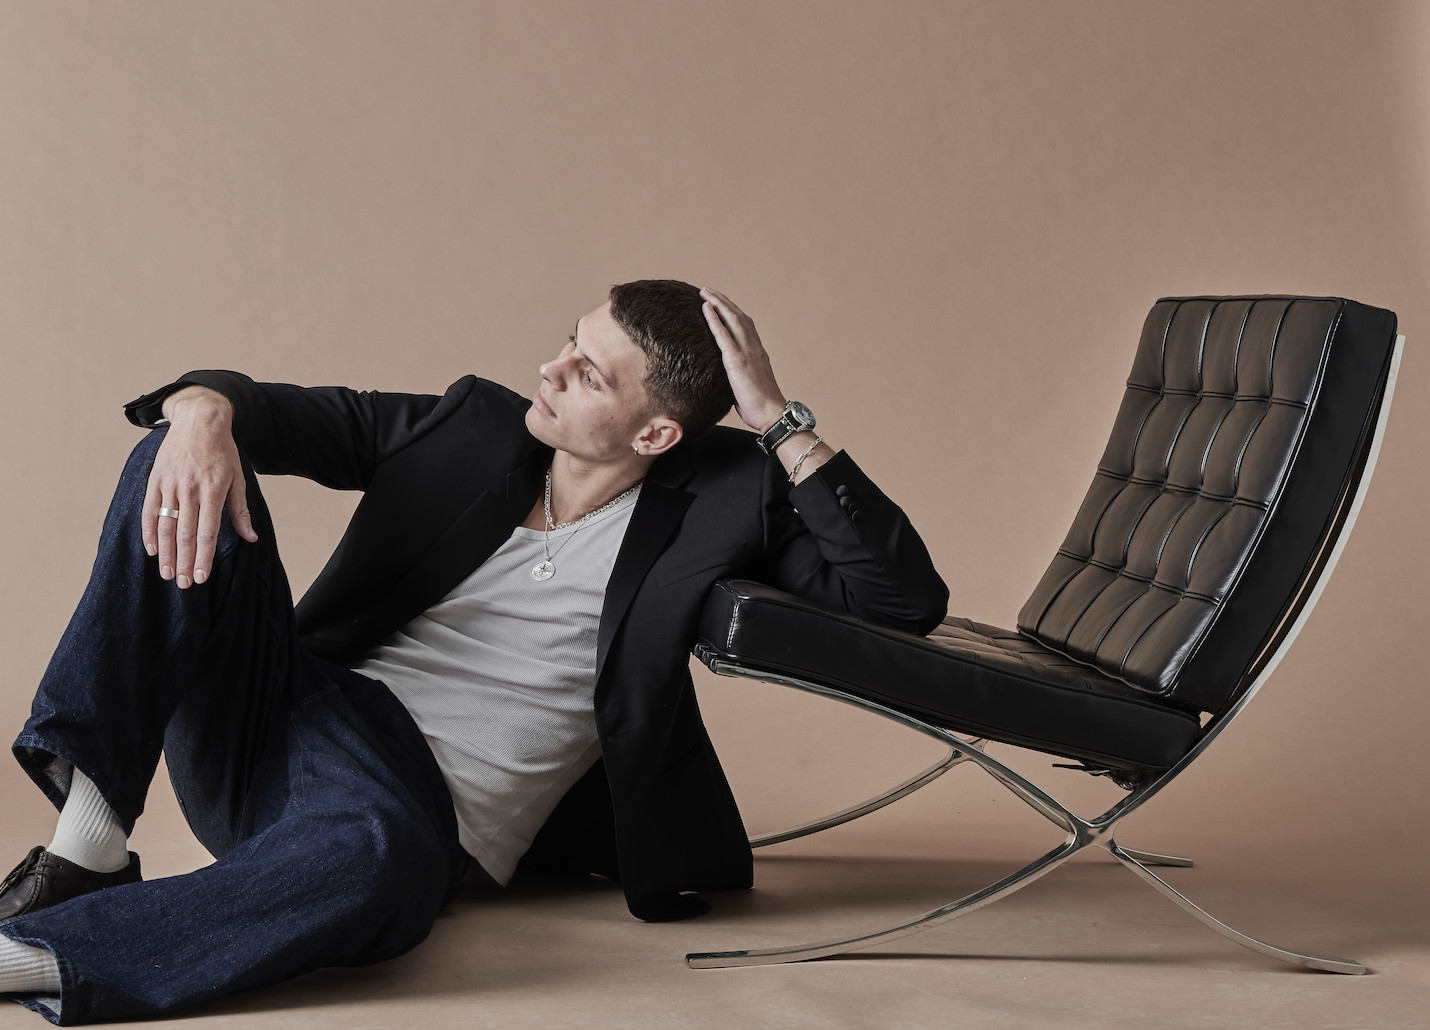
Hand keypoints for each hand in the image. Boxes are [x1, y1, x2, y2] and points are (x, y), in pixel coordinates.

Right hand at [142, 386, 257, 587]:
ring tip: (167, 574)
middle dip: (184, 562)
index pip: (207, 533)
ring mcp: (170, 484)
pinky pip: (149, 510)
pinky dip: (148, 531)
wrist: (199, 420)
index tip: (201, 578)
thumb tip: (250, 537)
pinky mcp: (156, 480)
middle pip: (185, 534)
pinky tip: (151, 550)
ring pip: (165, 526)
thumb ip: (240, 510)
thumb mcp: (238, 479)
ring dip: (165, 553)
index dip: (204, 558)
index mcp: (212, 491)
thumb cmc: (223, 452)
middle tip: (183, 585)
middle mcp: (189, 490)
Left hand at [700, 288, 787, 431]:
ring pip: (731, 319)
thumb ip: (738, 376)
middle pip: (738, 316)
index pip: (745, 325)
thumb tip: (726, 380)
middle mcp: (754, 347)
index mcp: (758, 353)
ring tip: (704, 292)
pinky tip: (705, 308)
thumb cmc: (761, 407)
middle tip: (709, 291)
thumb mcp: (749, 386)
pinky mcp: (737, 361)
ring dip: (717, 303)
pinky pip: (723, 335)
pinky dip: (714, 319)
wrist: (772, 413)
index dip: (733, 312)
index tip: (722, 303)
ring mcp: (746, 352)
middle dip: (723, 301)